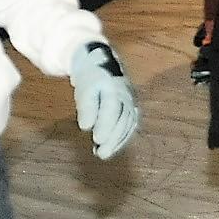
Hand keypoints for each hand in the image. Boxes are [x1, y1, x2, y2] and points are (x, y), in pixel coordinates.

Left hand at [69, 40, 140, 158]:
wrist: (104, 64)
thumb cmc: (91, 78)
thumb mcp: (85, 89)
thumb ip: (86, 107)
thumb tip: (86, 127)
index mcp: (114, 87)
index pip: (112, 108)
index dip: (105, 124)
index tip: (96, 139)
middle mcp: (127, 95)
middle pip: (122, 119)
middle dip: (112, 138)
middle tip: (101, 153)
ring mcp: (132, 101)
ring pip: (127, 124)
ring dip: (117, 141)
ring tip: (103, 154)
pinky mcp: (133, 108)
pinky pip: (130, 125)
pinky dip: (121, 138)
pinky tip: (112, 147)